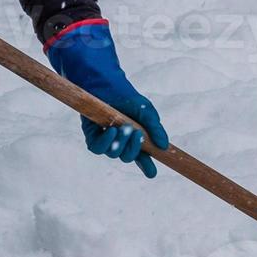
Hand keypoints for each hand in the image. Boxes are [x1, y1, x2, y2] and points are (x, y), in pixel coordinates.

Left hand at [47, 20, 169, 177]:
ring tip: (124, 127)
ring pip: (114, 154)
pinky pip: (97, 149)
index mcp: (135, 138)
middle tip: (137, 134)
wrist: (105, 83)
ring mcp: (106, 139)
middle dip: (134, 149)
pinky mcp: (92, 135)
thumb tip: (164, 146)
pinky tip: (110, 130)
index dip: (147, 166)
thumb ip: (155, 128)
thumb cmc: (126, 96)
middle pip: (129, 157)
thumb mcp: (145, 111)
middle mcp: (121, 141)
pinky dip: (105, 142)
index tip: (152, 173)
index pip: (142, 157)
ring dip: (120, 143)